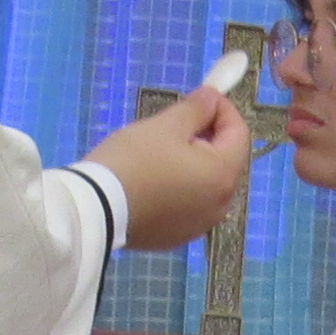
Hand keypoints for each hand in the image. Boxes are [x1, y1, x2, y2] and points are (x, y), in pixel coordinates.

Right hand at [85, 88, 250, 254]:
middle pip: (226, 160)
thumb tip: (212, 98)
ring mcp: (200, 225)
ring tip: (164, 151)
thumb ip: (196, 109)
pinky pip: (190, 205)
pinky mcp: (178, 236)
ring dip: (195, 163)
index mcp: (223, 174)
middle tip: (179, 123)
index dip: (223, 109)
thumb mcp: (165, 125)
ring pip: (208, 184)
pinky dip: (181, 188)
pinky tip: (155, 180)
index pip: (239, 133)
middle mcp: (221, 204)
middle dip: (209, 137)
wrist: (95, 210)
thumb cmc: (133, 161)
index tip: (201, 97)